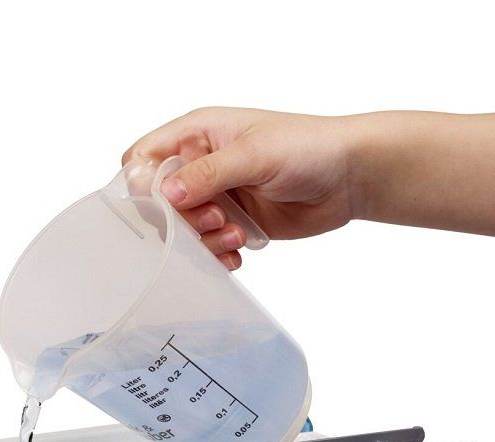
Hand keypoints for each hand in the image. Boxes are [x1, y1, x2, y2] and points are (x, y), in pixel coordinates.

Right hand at [123, 107, 361, 268]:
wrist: (351, 176)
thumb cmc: (308, 147)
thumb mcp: (254, 154)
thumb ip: (208, 174)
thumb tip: (165, 193)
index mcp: (198, 134)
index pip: (144, 158)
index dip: (143, 184)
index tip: (164, 203)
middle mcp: (201, 165)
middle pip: (160, 201)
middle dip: (183, 218)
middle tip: (218, 217)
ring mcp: (217, 196)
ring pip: (184, 229)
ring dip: (205, 239)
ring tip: (238, 234)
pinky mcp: (234, 223)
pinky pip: (208, 246)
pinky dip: (217, 255)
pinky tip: (239, 254)